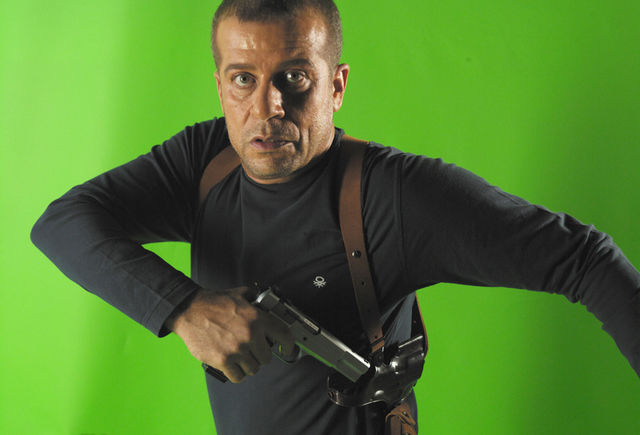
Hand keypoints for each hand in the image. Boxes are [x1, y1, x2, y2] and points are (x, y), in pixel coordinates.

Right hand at [169, 286, 294, 382]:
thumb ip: (254, 299)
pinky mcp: (223, 360)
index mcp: (256, 318)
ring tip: (240, 358)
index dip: (288, 344)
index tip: (287, 349)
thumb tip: (264, 301)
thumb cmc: (213, 303)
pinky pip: (238, 376)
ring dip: (247, 365)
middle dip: (260, 355)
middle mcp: (250, 334)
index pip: (283, 335)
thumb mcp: (238, 294)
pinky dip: (236, 373)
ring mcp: (237, 349)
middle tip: (252, 351)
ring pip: (253, 369)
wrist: (190, 310)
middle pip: (267, 358)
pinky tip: (232, 365)